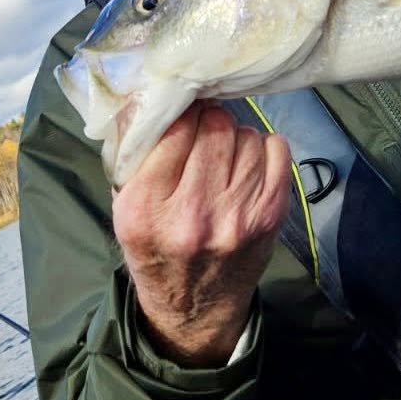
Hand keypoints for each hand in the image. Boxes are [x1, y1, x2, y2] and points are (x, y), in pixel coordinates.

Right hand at [112, 101, 290, 366]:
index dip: (182, 112)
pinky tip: (248, 162)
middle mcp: (192, 213)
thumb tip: (147, 91)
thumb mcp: (123, 206)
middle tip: (204, 131)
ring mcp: (236, 217)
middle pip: (215, 127)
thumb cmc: (155, 248)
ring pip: (247, 136)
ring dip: (236, 135)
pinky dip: (264, 147)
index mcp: (146, 207)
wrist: (194, 308)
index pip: (175, 127)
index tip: (182, 115)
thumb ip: (133, 153)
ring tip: (224, 153)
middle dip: (209, 120)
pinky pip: (277, 151)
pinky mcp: (269, 217)